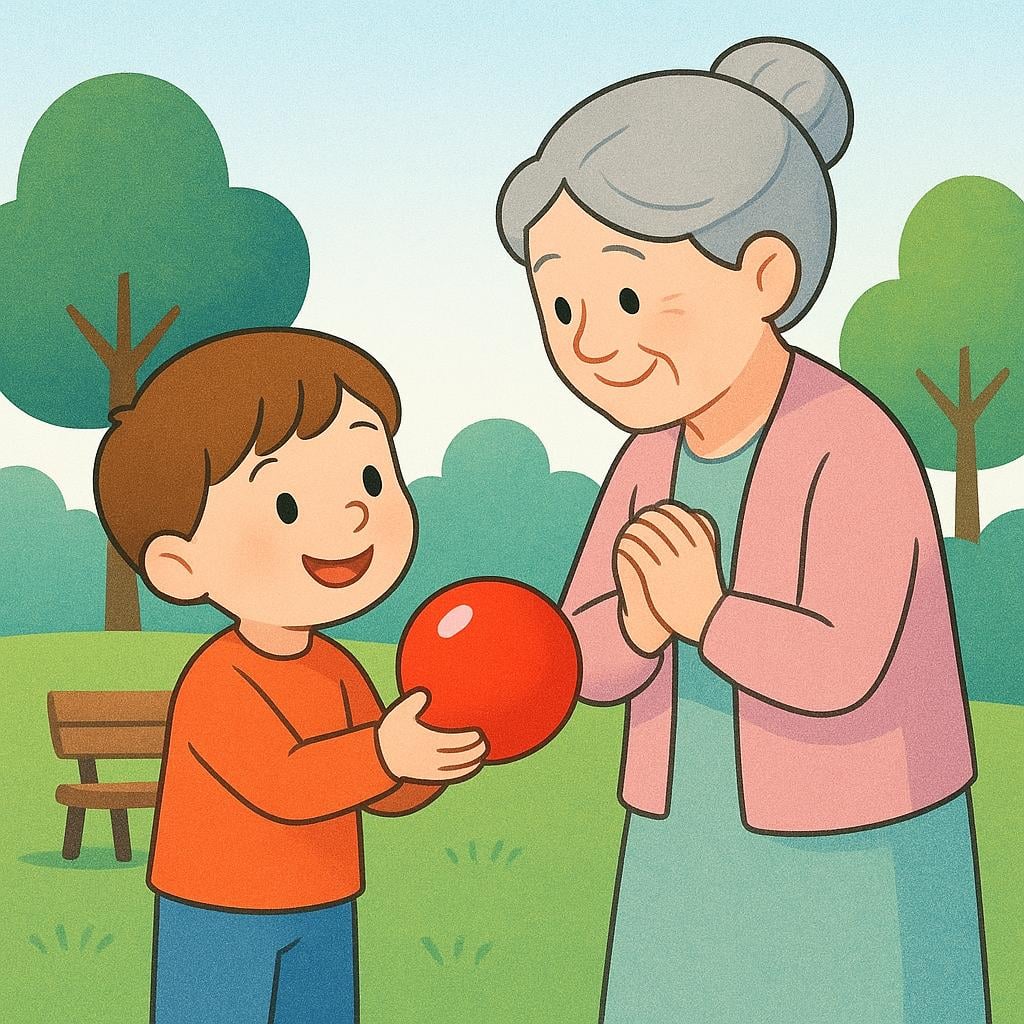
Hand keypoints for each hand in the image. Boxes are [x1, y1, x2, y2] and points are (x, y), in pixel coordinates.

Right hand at [377, 690, 486, 782]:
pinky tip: (472, 765)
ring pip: (457, 768)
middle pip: (460, 757)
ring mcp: (431, 769)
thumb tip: (424, 693)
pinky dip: (464, 771)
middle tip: (484, 742)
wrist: (379, 759)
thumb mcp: (398, 714)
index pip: (455, 743)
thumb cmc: (391, 733)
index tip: (479, 734)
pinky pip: (451, 776)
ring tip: (482, 754)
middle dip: (475, 751)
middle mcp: (430, 757)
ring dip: (472, 762)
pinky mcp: (429, 776)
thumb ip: (412, 702)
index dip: (469, 740)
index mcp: (426, 741)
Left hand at [616, 503, 724, 644]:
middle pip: (658, 521)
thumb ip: (699, 541)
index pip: (675, 513)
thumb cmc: (706, 589)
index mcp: (700, 541)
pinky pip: (636, 553)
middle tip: (638, 523)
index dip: (661, 512)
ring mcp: (671, 562)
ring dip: (634, 532)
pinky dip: (627, 547)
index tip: (654, 515)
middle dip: (645, 519)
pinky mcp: (656, 576)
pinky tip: (623, 548)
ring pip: (644, 535)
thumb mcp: (707, 559)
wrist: (708, 618)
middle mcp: (686, 548)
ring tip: (628, 534)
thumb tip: (694, 520)